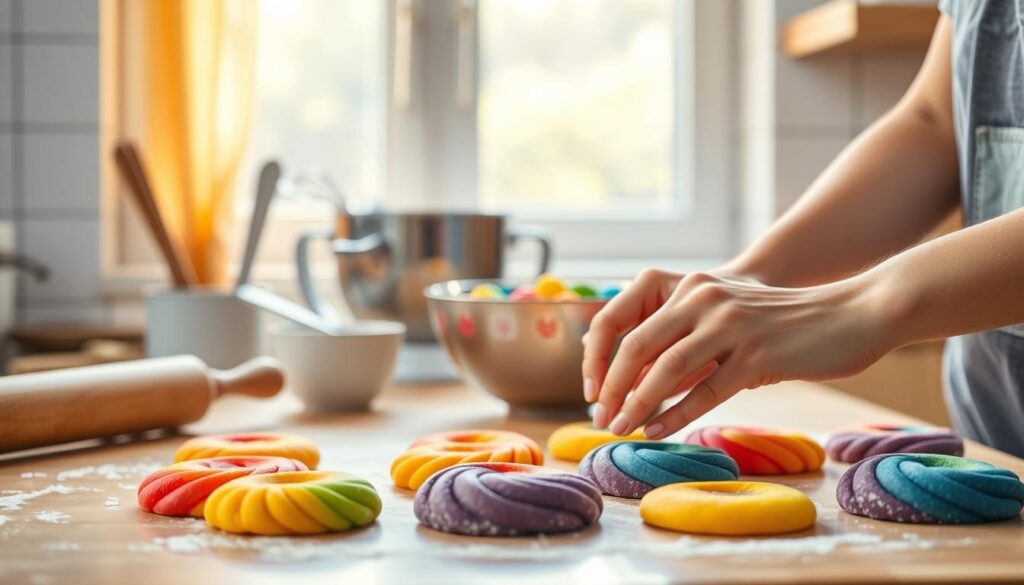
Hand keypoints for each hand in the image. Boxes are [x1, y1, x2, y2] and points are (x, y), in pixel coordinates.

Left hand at [582, 269, 891, 438]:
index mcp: (694, 288)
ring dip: (636, 404)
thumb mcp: (729, 316)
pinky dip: (675, 414)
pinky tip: (656, 429)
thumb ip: (688, 335)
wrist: (851, 313)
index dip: (601, 359)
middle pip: (638, 347)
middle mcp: (706, 300)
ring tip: (620, 428)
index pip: (628, 324)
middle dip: (611, 386)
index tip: (592, 392)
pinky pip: (706, 391)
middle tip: (599, 417)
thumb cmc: (785, 323)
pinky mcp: (758, 356)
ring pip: (667, 370)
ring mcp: (732, 327)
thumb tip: (639, 377)